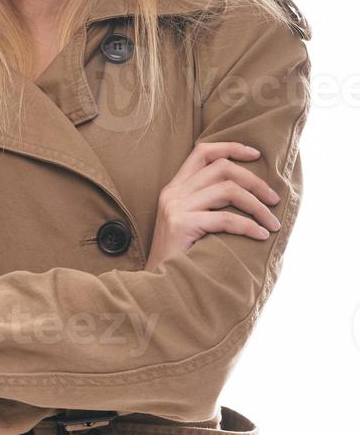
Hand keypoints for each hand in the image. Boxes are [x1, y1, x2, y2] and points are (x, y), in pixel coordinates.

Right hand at [145, 142, 280, 271]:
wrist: (160, 286)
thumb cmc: (182, 259)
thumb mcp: (191, 224)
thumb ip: (209, 205)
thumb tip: (252, 194)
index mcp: (174, 188)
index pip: (203, 151)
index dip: (231, 148)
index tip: (256, 154)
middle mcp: (173, 192)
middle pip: (222, 168)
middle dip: (254, 181)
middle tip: (274, 199)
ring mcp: (175, 207)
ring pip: (228, 189)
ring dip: (257, 206)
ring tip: (272, 222)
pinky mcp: (181, 224)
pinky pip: (226, 218)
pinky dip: (249, 225)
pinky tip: (261, 236)